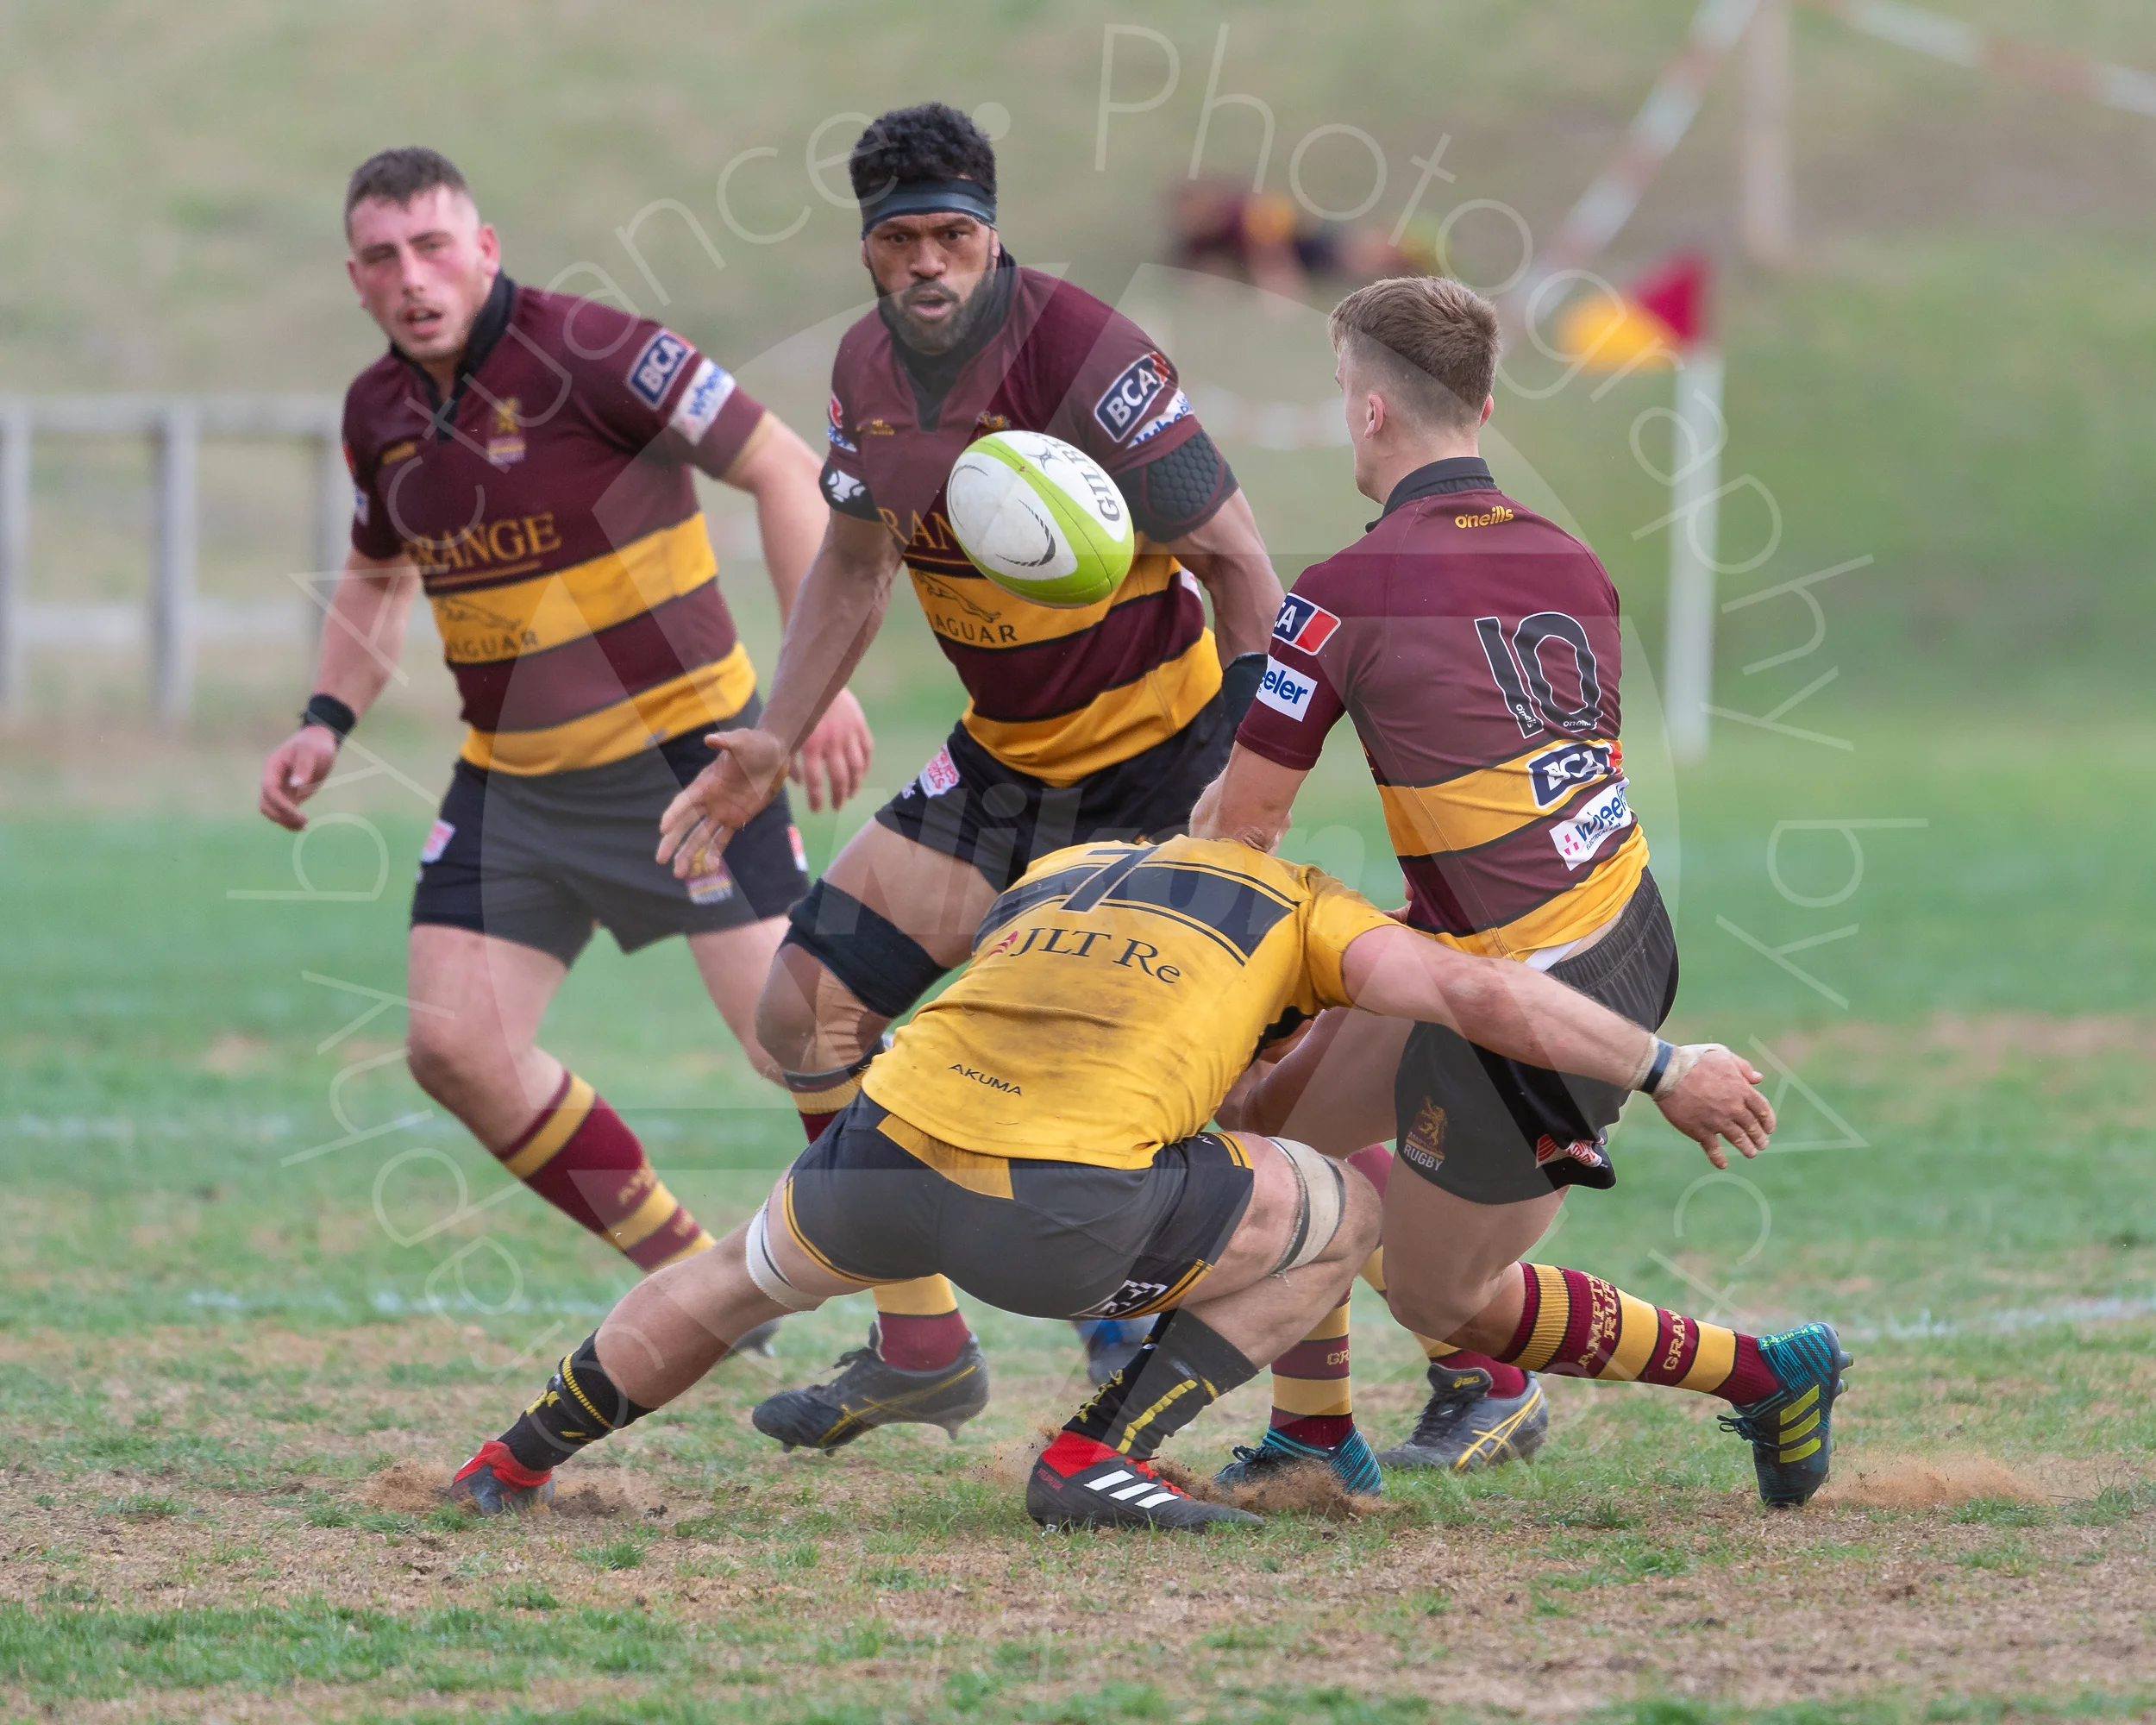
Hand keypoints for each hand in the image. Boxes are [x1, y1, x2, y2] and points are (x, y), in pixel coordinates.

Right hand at [258, 726, 340, 830]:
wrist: (319, 742)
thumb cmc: (314, 744)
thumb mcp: (310, 752)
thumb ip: (303, 767)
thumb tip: (295, 785)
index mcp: (273, 768)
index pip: (269, 790)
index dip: (280, 804)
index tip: (297, 813)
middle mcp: (273, 780)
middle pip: (266, 804)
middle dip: (281, 815)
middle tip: (302, 821)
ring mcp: (281, 789)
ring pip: (272, 811)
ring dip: (284, 821)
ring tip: (303, 826)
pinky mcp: (291, 796)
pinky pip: (284, 812)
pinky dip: (290, 821)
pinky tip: (302, 826)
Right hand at [657, 726, 789, 877]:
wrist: (772, 755)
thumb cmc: (755, 745)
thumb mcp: (741, 741)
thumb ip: (726, 743)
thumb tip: (711, 739)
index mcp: (705, 783)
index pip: (685, 801)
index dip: (674, 814)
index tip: (663, 829)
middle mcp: (708, 799)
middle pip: (685, 824)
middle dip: (672, 841)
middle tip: (660, 859)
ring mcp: (720, 811)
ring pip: (700, 836)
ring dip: (690, 854)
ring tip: (679, 874)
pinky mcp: (735, 819)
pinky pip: (723, 839)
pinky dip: (716, 854)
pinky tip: (709, 869)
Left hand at [789, 689, 872, 814]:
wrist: (815, 676)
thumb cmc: (794, 705)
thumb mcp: (783, 730)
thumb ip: (786, 756)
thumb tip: (796, 783)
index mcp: (809, 743)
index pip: (814, 780)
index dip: (816, 799)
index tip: (817, 810)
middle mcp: (831, 741)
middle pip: (838, 778)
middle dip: (838, 796)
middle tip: (836, 807)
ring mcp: (848, 733)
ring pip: (856, 767)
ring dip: (854, 785)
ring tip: (849, 795)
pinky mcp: (860, 725)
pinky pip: (867, 751)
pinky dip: (865, 766)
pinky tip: (860, 776)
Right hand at [1654, 1045, 1774, 1169]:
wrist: (1667, 1072)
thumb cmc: (1695, 1060)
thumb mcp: (1722, 1055)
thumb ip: (1742, 1067)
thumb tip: (1758, 1079)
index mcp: (1741, 1089)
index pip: (1763, 1109)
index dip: (1768, 1121)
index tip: (1769, 1128)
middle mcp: (1733, 1108)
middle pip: (1752, 1127)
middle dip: (1759, 1138)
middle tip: (1762, 1144)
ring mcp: (1717, 1121)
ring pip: (1738, 1139)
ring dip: (1747, 1148)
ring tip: (1751, 1153)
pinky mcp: (1700, 1130)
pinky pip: (1713, 1149)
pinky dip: (1719, 1158)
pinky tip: (1723, 1164)